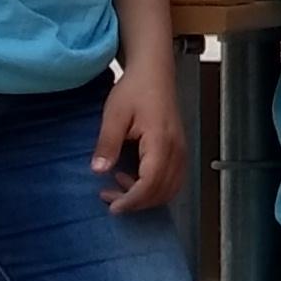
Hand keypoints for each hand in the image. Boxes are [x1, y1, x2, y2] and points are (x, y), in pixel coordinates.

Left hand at [94, 60, 186, 213]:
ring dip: (146, 197)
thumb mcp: (114, 114)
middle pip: (162, 191)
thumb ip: (108, 144)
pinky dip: (155, 189)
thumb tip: (99, 170)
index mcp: (160, 142)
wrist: (154, 73)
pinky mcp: (179, 151)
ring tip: (119, 186)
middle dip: (136, 202)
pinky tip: (134, 179)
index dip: (132, 200)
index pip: (151, 183)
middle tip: (108, 197)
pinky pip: (173, 180)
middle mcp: (176, 150)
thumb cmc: (135, 90)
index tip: (112, 207)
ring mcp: (181, 151)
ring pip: (170, 189)